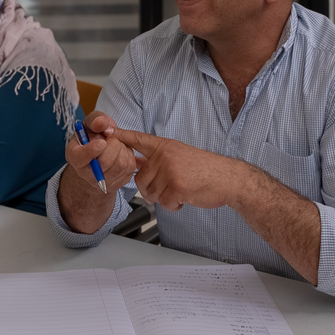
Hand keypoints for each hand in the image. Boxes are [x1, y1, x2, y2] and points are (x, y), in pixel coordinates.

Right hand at [63, 112, 139, 193]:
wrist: (100, 152)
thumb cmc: (94, 136)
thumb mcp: (91, 123)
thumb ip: (95, 120)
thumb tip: (102, 122)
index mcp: (75, 156)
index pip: (80, 158)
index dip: (91, 151)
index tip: (102, 142)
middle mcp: (86, 173)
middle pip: (105, 162)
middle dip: (114, 144)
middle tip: (112, 137)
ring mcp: (102, 181)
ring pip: (120, 165)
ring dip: (123, 149)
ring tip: (117, 143)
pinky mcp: (117, 184)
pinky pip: (130, 169)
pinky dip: (130, 156)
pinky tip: (122, 151)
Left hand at [114, 129, 249, 212]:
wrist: (228, 178)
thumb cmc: (206, 170)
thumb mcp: (181, 155)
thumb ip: (160, 160)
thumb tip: (141, 169)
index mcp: (166, 146)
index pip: (139, 139)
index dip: (121, 135)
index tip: (106, 129)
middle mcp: (165, 156)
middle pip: (140, 180)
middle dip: (152, 190)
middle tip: (170, 188)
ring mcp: (170, 171)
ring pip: (150, 194)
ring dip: (164, 198)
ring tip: (180, 190)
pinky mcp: (176, 186)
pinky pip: (164, 203)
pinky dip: (174, 205)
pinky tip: (185, 197)